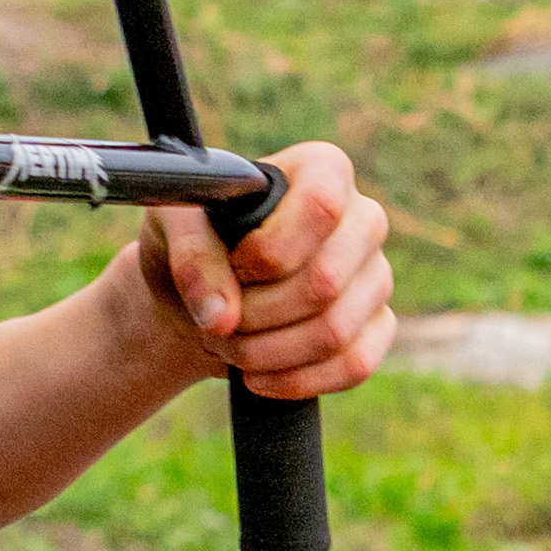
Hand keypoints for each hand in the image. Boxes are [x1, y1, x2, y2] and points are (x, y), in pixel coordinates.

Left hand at [134, 139, 389, 403]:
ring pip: (335, 330)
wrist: (203, 297)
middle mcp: (363, 219)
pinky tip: (257, 377)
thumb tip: (220, 316)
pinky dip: (296, 380)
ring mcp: (376, 276)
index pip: (322, 204)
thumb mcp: (172, 229)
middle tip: (216, 321)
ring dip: (266, 352)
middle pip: (326, 280)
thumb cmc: (193, 245)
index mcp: (323, 170)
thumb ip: (190, 255)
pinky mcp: (377, 327)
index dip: (270, 249)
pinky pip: (354, 364)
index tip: (232, 265)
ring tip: (227, 345)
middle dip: (256, 314)